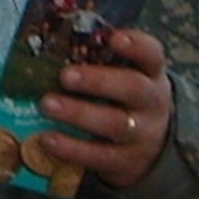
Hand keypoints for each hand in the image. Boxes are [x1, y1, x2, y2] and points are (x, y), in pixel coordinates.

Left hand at [36, 28, 172, 189]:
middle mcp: (151, 103)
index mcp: (150, 74)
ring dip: (78, 113)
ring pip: (115, 124)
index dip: (136, 45)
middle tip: (65, 76)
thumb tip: (51, 36)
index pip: (152, 55)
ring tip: (47, 104)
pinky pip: (99, 156)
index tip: (114, 38)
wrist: (150, 149)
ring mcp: (141, 135)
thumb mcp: (123, 77)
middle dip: (98, 81)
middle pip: (132, 88)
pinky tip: (47, 139)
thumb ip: (98, 59)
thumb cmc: (124, 101)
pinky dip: (71, 148)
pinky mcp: (124, 162)